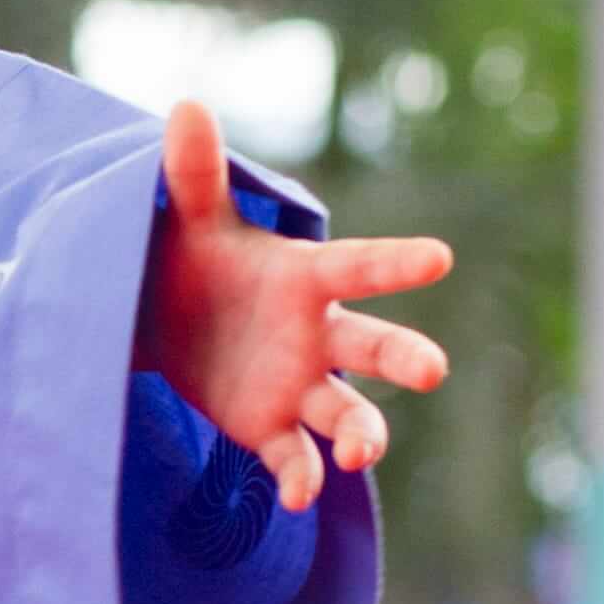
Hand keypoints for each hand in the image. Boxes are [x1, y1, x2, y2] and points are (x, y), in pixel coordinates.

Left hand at [133, 101, 456, 508]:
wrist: (162, 316)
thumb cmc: (195, 258)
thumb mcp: (190, 218)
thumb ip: (195, 173)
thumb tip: (185, 107)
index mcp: (305, 276)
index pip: (357, 265)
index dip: (396, 262)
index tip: (441, 258)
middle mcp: (317, 334)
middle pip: (373, 347)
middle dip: (403, 357)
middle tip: (432, 370)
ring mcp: (299, 385)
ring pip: (348, 414)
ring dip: (362, 435)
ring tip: (359, 456)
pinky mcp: (270, 428)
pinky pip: (295, 457)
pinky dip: (302, 477)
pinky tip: (298, 496)